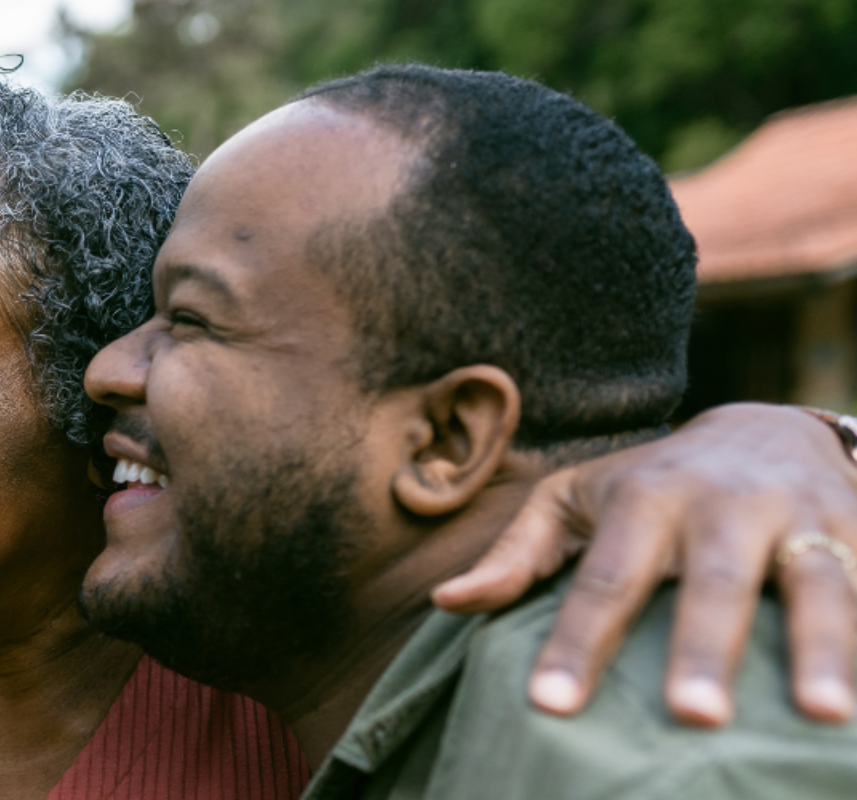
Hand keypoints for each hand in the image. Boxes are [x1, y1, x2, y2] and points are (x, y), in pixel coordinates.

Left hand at [433, 403, 856, 726]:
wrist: (769, 426)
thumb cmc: (651, 483)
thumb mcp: (572, 501)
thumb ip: (516, 555)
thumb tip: (446, 601)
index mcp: (646, 499)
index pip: (603, 580)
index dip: (575, 643)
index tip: (550, 705)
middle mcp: (727, 505)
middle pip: (714, 581)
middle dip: (705, 647)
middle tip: (694, 717)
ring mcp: (805, 517)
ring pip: (820, 584)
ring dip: (823, 648)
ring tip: (822, 715)